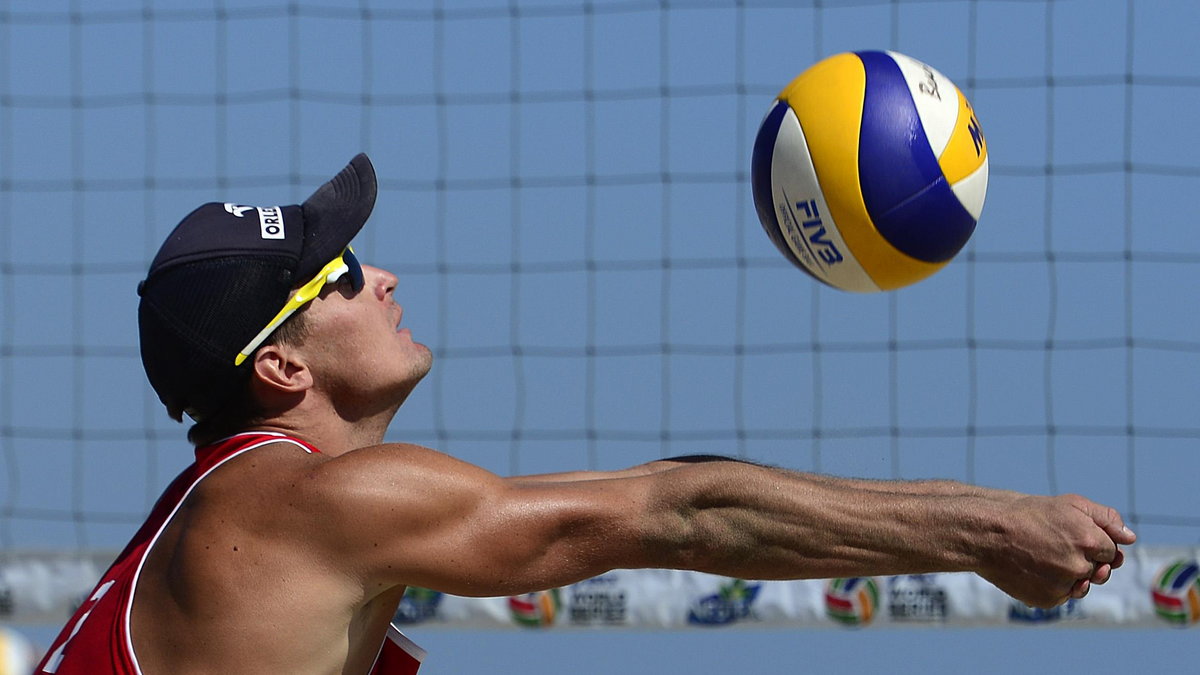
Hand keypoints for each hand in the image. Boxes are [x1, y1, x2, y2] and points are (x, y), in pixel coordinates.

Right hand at [976, 494, 1134, 607]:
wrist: (988, 534)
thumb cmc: (1028, 514)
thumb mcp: (1071, 504)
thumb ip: (1107, 518)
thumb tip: (1130, 538)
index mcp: (1091, 541)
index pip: (1112, 552)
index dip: (1094, 543)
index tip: (1073, 536)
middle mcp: (1080, 567)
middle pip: (1099, 571)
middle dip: (1086, 561)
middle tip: (1060, 548)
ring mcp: (1063, 586)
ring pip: (1081, 586)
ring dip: (1071, 576)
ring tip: (1045, 558)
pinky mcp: (1047, 600)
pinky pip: (1061, 597)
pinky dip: (1052, 586)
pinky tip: (1034, 569)